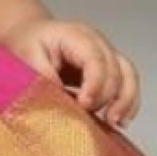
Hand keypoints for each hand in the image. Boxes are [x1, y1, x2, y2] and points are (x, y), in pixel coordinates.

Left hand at [0, 17, 140, 128]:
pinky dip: (128, 102)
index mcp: (77, 36)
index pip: (96, 60)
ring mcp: (106, 54)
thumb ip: (43, 74)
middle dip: (107, 97)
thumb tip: (60, 97)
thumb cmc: (29, 41)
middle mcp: (98, 42)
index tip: (84, 105)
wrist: (31, 32)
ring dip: (125, 101)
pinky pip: (127, 83)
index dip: (95, 84)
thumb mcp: (28, 55)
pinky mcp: (109, 67)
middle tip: (89, 117)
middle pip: (116, 69)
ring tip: (114, 123)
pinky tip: (120, 120)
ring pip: (129, 75)